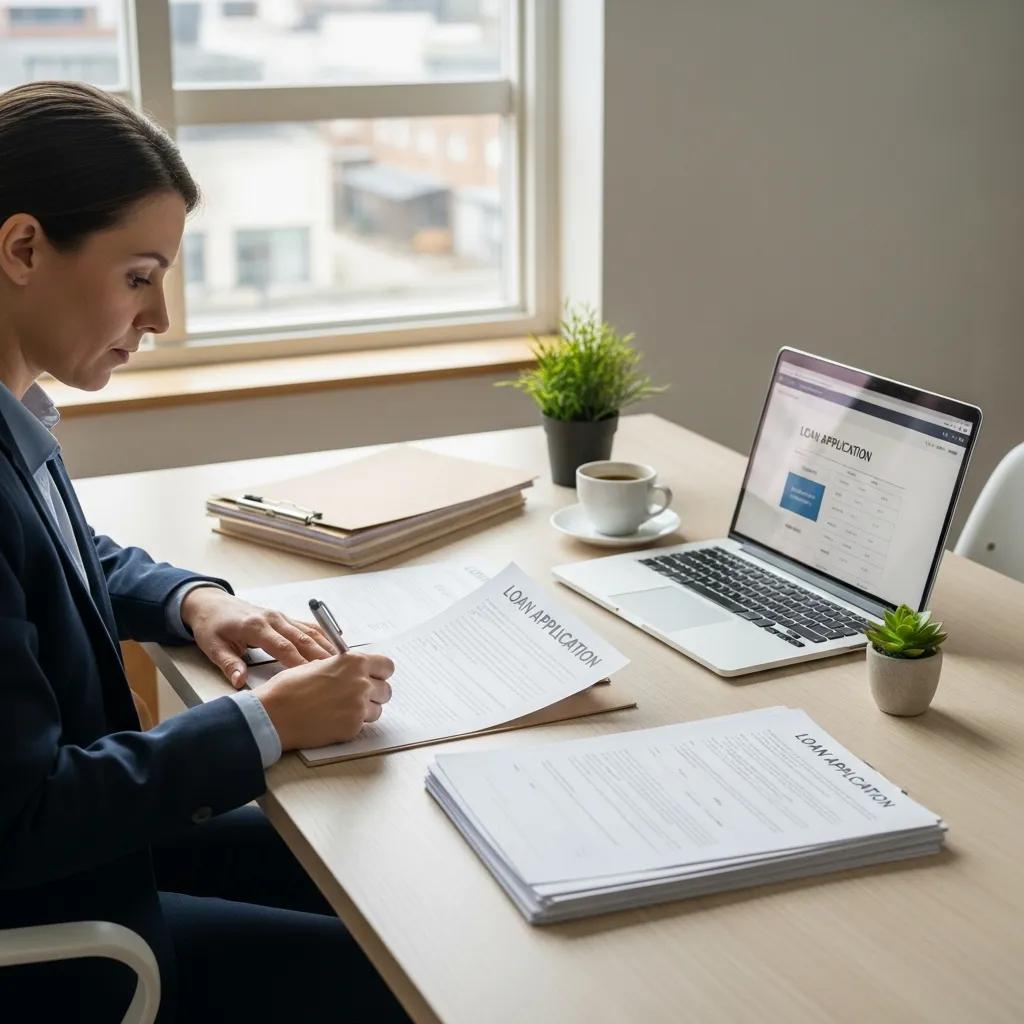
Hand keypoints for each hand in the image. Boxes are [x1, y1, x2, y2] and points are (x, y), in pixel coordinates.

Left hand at [181, 587, 333, 687]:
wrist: (211, 603)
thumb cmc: (212, 626)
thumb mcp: (213, 647)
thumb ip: (228, 664)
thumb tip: (240, 682)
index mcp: (255, 627)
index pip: (282, 647)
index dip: (299, 663)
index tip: (312, 678)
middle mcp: (272, 619)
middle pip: (302, 639)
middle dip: (320, 656)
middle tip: (337, 673)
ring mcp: (280, 616)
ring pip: (308, 632)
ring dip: (325, 646)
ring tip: (342, 663)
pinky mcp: (283, 617)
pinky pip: (307, 626)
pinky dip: (322, 636)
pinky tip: (334, 648)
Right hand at [254, 652, 394, 750]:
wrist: (275, 714)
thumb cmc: (290, 688)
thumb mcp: (319, 665)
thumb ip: (343, 667)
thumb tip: (353, 672)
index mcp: (354, 662)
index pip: (387, 666)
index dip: (380, 673)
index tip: (375, 677)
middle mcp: (361, 683)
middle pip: (386, 690)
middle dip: (374, 694)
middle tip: (356, 697)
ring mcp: (359, 706)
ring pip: (377, 710)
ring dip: (365, 710)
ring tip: (342, 709)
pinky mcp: (353, 727)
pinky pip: (363, 726)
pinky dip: (352, 724)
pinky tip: (334, 720)